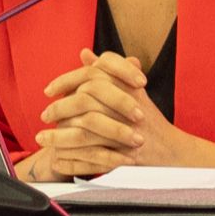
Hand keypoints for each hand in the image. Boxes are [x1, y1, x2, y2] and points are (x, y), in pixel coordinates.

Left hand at [25, 49, 214, 179]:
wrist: (171, 151)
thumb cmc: (148, 120)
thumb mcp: (130, 90)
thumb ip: (106, 72)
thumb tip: (84, 54)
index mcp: (128, 87)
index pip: (92, 76)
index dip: (66, 81)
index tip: (49, 90)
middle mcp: (127, 107)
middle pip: (84, 101)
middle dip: (59, 109)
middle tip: (44, 116)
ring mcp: (126, 132)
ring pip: (83, 133)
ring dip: (58, 138)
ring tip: (42, 141)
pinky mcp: (124, 157)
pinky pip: (90, 159)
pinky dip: (71, 161)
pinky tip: (57, 161)